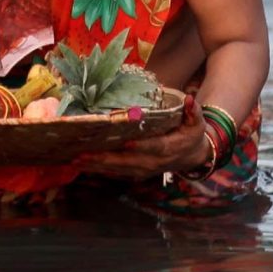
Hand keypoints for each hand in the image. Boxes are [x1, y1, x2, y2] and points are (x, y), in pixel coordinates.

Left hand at [76, 118, 217, 178]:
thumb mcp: (196, 122)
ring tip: (76, 159)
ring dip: (96, 166)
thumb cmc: (191, 134)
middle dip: (105, 159)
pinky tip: (81, 164)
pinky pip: (115, 172)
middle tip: (83, 154)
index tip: (126, 143)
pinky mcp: (135, 172)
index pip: (154, 148)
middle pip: (128, 163)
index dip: (140, 147)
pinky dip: (98, 169)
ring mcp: (143, 170)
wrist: (191, 156)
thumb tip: (189, 99)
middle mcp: (154, 163)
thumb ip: (193, 111)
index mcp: (169, 148)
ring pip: (118, 170)